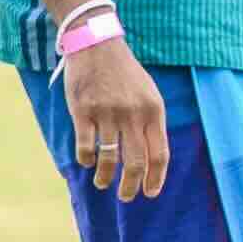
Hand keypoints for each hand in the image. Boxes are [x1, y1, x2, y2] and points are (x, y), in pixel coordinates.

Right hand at [61, 40, 171, 202]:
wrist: (96, 44)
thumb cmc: (124, 72)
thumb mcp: (148, 93)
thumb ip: (151, 121)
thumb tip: (150, 157)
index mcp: (153, 111)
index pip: (159, 154)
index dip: (155, 178)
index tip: (150, 192)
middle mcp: (132, 114)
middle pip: (135, 161)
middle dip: (131, 185)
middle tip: (126, 197)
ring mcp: (107, 112)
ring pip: (109, 157)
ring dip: (105, 176)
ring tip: (102, 183)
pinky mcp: (83, 110)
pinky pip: (86, 145)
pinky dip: (86, 159)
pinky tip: (86, 162)